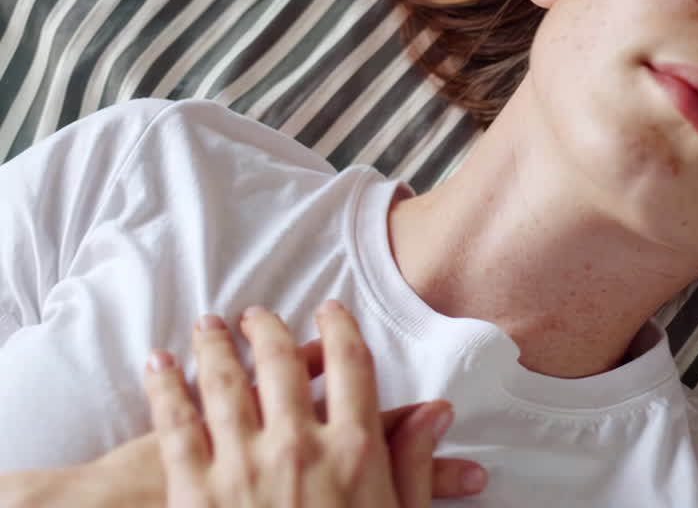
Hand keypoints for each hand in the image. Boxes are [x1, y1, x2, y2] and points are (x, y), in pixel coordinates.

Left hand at [142, 301, 481, 506]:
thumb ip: (415, 464)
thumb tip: (435, 413)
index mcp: (353, 450)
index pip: (351, 367)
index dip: (341, 330)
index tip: (331, 311)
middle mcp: (298, 447)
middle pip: (282, 365)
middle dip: (267, 330)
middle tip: (256, 313)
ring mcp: (241, 467)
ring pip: (223, 385)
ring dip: (215, 347)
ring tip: (208, 326)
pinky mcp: (193, 492)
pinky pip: (175, 426)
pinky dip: (165, 389)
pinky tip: (159, 367)